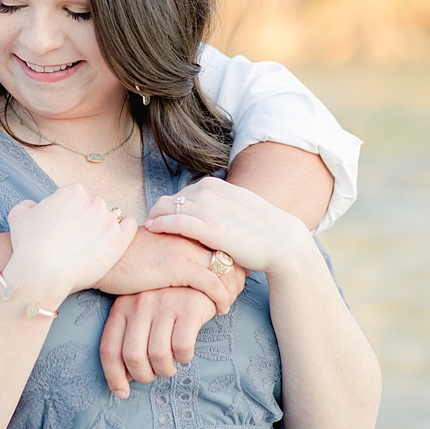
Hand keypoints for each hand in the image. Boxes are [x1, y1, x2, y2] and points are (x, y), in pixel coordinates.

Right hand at [7, 184, 136, 300]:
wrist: (42, 273)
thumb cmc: (28, 246)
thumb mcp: (18, 216)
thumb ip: (28, 205)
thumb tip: (35, 207)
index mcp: (72, 191)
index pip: (76, 198)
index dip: (68, 213)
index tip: (63, 228)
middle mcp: (93, 200)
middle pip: (93, 207)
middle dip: (85, 220)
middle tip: (74, 241)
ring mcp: (109, 220)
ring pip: (111, 217)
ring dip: (102, 228)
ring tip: (91, 246)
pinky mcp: (119, 240)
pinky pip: (129, 226)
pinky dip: (124, 230)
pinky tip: (114, 239)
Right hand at [96, 226, 243, 312]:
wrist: (99, 256)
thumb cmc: (121, 256)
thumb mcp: (152, 248)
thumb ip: (170, 249)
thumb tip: (180, 266)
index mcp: (182, 225)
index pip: (218, 237)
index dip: (232, 255)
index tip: (239, 273)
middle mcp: (187, 233)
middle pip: (228, 250)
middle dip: (240, 271)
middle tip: (243, 289)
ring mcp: (184, 247)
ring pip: (225, 267)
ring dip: (234, 287)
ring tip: (233, 301)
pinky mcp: (178, 265)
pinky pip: (212, 283)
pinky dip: (221, 297)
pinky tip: (221, 309)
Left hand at [99, 287, 219, 397]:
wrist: (202, 273)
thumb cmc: (168, 300)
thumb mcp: (141, 310)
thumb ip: (129, 337)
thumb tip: (123, 377)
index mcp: (122, 305)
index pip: (109, 348)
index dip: (114, 377)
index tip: (122, 393)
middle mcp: (140, 303)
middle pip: (133, 357)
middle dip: (144, 376)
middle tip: (154, 375)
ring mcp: (165, 304)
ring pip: (159, 356)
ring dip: (166, 370)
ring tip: (170, 366)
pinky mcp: (189, 308)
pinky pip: (182, 348)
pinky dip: (184, 358)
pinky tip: (185, 353)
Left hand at [145, 176, 316, 278]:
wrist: (282, 243)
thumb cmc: (258, 231)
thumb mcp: (233, 210)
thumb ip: (214, 207)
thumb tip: (198, 214)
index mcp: (214, 185)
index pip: (178, 194)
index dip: (165, 208)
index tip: (157, 220)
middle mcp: (209, 191)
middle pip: (168, 199)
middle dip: (157, 213)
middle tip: (147, 228)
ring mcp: (210, 208)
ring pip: (168, 208)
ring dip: (155, 218)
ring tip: (147, 231)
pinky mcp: (211, 227)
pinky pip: (176, 221)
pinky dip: (161, 224)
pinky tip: (153, 230)